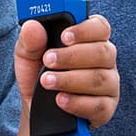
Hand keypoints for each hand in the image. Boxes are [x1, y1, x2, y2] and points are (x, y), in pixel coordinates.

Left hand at [14, 14, 118, 132]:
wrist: (34, 110)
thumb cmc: (37, 76)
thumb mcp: (27, 56)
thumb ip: (29, 41)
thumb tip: (32, 26)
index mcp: (90, 40)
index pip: (100, 27)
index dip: (85, 30)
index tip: (64, 36)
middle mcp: (104, 60)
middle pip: (103, 52)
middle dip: (73, 56)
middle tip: (48, 61)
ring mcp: (109, 85)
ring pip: (101, 79)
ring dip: (71, 80)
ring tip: (47, 82)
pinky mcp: (107, 108)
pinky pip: (100, 105)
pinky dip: (78, 103)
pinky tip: (60, 100)